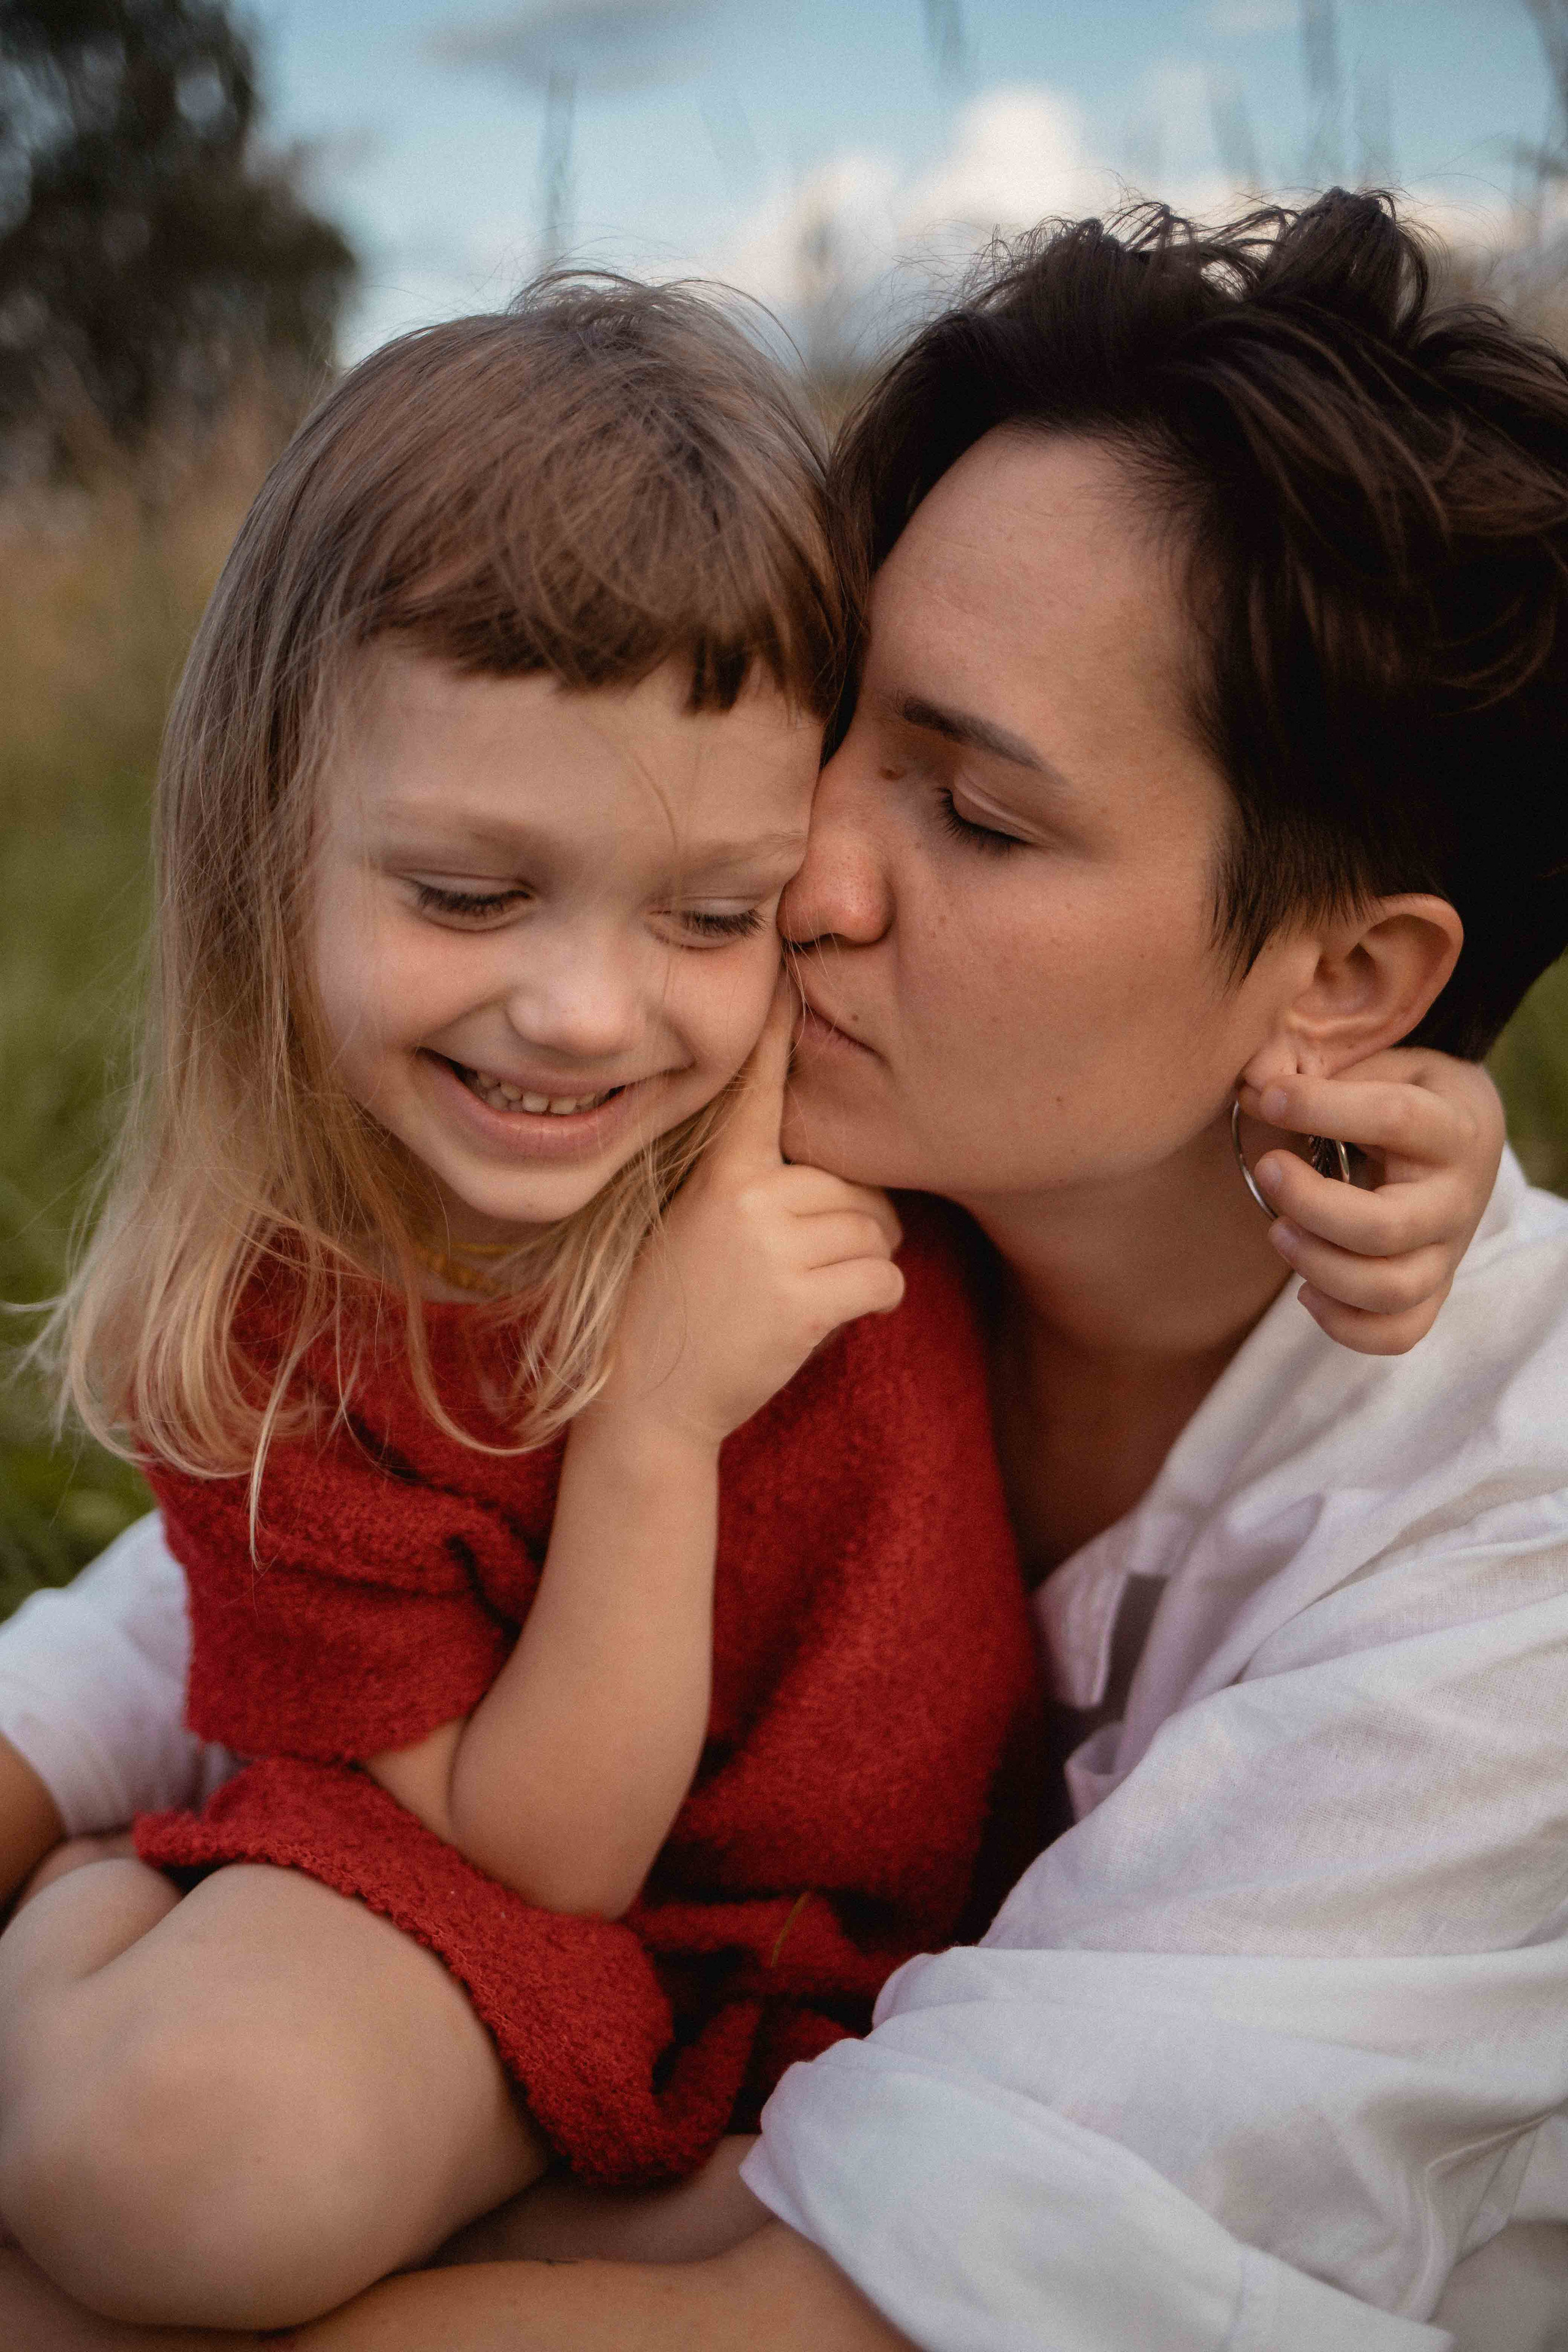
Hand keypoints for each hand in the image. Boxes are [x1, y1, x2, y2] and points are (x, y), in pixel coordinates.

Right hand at [600, 982, 905, 1446]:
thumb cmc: (676, 1312)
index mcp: (718, 1172)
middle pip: (857, 1185)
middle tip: (806, 1265)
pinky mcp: (804, 1299)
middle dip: (856, 1225)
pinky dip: (877, 1301)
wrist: (646, 1403)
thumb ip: (750, 1187)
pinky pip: (885, 1279)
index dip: (779, 1034)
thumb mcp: (694, 1227)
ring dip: (862, 1266)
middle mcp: (748, 1196)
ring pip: (878, 1231)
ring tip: (805, 1295)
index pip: (758, 1088)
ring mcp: (775, 1247)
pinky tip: (829, 1318)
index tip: (793, 974)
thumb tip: (835, 1171)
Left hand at [1236, 1050, 1504, 1355]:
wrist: (1467, 1133)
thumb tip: (1253, 1088)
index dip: (1324, 1107)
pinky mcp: (1433, 1290)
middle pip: (1385, 1228)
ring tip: (1277, 1231)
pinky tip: (1306, 1289)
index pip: (1395, 1119)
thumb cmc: (1406, 1092)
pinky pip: (1397, 1333)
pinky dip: (1345, 1325)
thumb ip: (1321, 1069)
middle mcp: (1456, 1199)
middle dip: (1311, 1206)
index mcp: (1450, 1128)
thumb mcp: (1379, 1063)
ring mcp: (1447, 1253)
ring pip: (1390, 1290)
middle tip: (1268, 1170)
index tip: (1272, 1098)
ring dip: (1318, 1267)